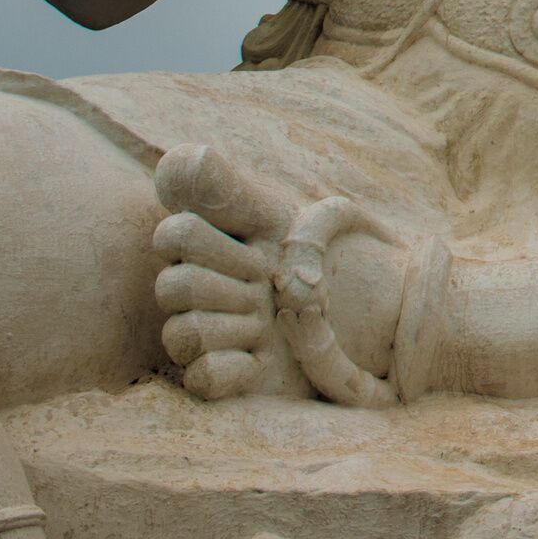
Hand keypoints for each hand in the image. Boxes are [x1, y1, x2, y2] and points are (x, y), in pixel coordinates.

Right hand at [150, 145, 419, 406]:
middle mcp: (192, 295)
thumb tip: (185, 156)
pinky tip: (260, 358)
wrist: (364, 310)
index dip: (217, 243)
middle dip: (236, 284)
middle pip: (174, 287)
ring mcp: (205, 340)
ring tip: (269, 323)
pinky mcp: (222, 382)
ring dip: (239, 326)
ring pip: (183, 334)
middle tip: (268, 286)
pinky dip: (233, 368)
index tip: (259, 246)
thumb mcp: (274, 218)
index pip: (173, 235)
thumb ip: (226, 188)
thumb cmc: (311, 257)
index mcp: (200, 249)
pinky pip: (200, 379)